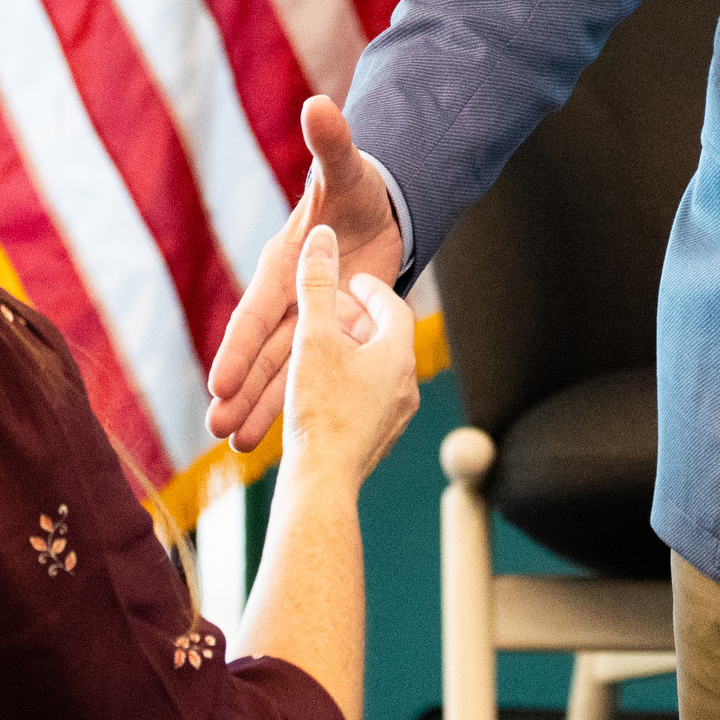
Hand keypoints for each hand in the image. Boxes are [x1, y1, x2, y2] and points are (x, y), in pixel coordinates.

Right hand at [207, 94, 405, 449]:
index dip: (239, 346)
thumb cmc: (357, 188)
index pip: (257, 309)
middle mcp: (287, 296)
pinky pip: (308, 374)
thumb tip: (318, 103)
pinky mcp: (327, 336)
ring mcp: (306, 320)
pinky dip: (291, 403)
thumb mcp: (347, 169)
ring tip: (237, 448)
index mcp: (285, 262)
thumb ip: (332, 143)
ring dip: (261, 407)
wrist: (376, 211)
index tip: (219, 382)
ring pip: (281, 371)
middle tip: (216, 430)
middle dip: (241, 392)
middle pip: (263, 351)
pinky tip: (275, 439)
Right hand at [281, 225, 418, 488]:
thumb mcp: (313, 337)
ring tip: (319, 347)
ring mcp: (393, 418)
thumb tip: (321, 233)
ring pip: (371, 373)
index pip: (393, 308)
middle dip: (352, 322)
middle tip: (330, 308)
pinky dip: (342, 384)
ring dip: (345, 356)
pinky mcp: (375, 443)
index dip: (370, 290)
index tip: (349, 279)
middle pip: (382, 341)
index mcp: (398, 356)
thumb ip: (316, 284)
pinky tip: (316, 390)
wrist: (320, 486)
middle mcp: (405, 387)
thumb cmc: (320, 408)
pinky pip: (363, 401)